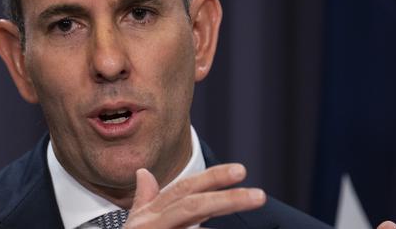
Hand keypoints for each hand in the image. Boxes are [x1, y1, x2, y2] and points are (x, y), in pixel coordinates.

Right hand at [124, 163, 266, 228]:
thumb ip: (145, 200)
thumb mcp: (135, 225)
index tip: (241, 171)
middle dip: (226, 199)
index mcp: (153, 213)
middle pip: (192, 205)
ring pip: (190, 221)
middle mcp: (153, 223)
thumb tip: (144, 172)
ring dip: (218, 218)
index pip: (185, 189)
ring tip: (249, 207)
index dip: (212, 178)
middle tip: (259, 196)